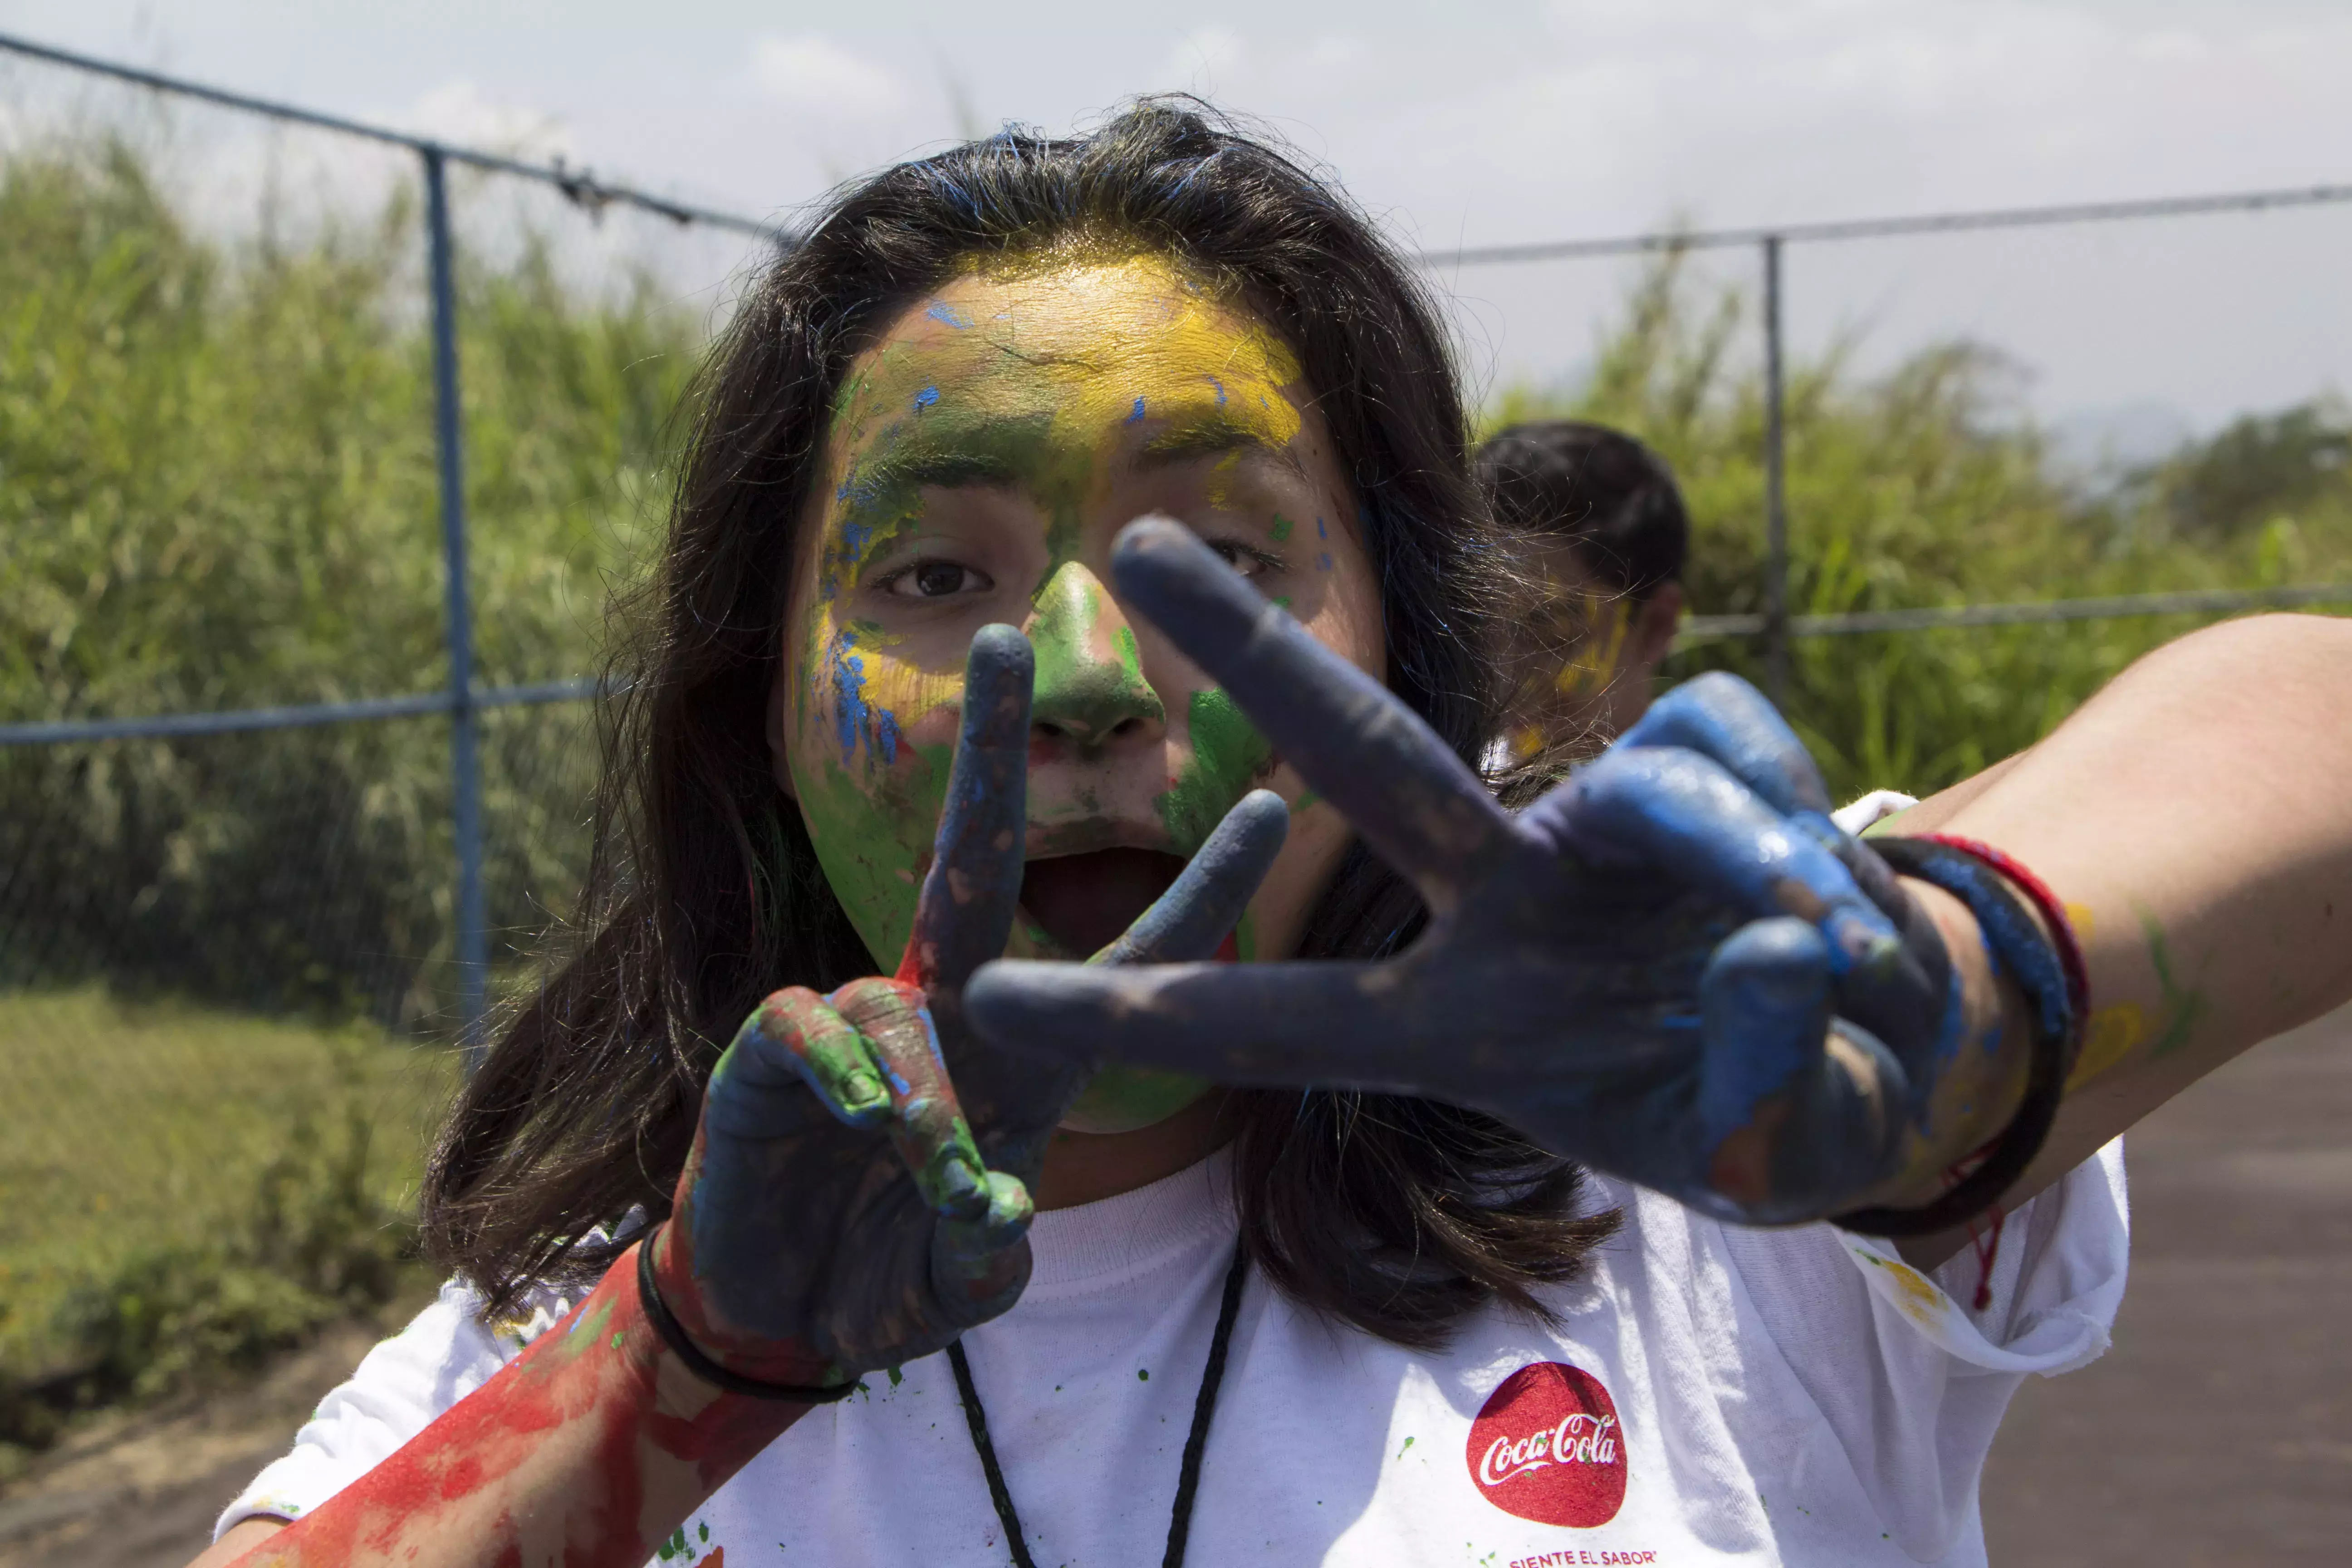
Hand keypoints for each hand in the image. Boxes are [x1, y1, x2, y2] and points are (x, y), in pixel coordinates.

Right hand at [650, 624, 1287, 1383]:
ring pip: (906, 1004)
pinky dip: (843, 1070)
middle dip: (992, 750)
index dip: (1202, 886)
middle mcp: (946, 1009)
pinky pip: (814, 1027)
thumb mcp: (967, 1274)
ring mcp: (859, 1023)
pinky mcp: (772, 1055)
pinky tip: (858, 1115)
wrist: (782, 1318)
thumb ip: (993, 1247)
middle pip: (975, 856)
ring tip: (926, 1167)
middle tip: (1010, 637)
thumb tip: (1000, 1207)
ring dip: (926, 1092)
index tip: (1275, 803)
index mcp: (1026, 1051)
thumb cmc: (892, 1273)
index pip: (1128, 953)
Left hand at [965, 520, 1971, 1226]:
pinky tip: (1847, 915)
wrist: (1893, 1046)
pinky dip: (1800, 826)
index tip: (977, 998)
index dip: (1135, 1015)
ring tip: (1820, 951)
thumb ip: (1772, 1091)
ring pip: (1636, 782)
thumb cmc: (1789, 1111)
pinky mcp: (1706, 762)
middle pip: (1365, 759)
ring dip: (1732, 851)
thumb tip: (1778, 945)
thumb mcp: (1774, 1149)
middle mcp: (1504, 907)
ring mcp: (1599, 831)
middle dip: (1257, 655)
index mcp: (1460, 1029)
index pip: (1276, 1025)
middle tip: (1128, 547)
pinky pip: (1736, 751)